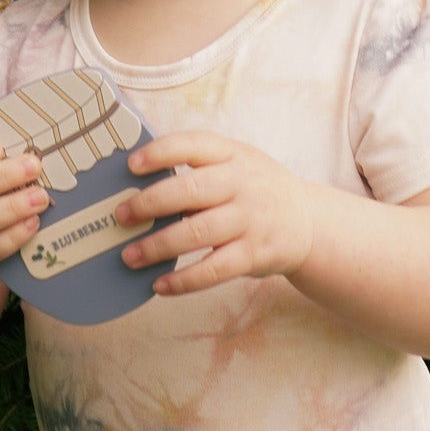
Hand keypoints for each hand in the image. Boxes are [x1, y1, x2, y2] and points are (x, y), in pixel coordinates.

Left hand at [117, 132, 315, 295]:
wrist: (308, 223)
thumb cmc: (256, 191)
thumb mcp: (237, 164)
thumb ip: (198, 170)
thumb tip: (137, 187)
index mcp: (233, 155)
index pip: (193, 145)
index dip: (160, 153)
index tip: (131, 165)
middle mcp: (243, 184)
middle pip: (190, 191)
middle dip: (149, 204)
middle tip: (121, 216)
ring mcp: (250, 220)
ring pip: (197, 233)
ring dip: (157, 246)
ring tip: (129, 256)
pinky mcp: (253, 254)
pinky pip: (213, 270)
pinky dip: (183, 280)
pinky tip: (159, 285)